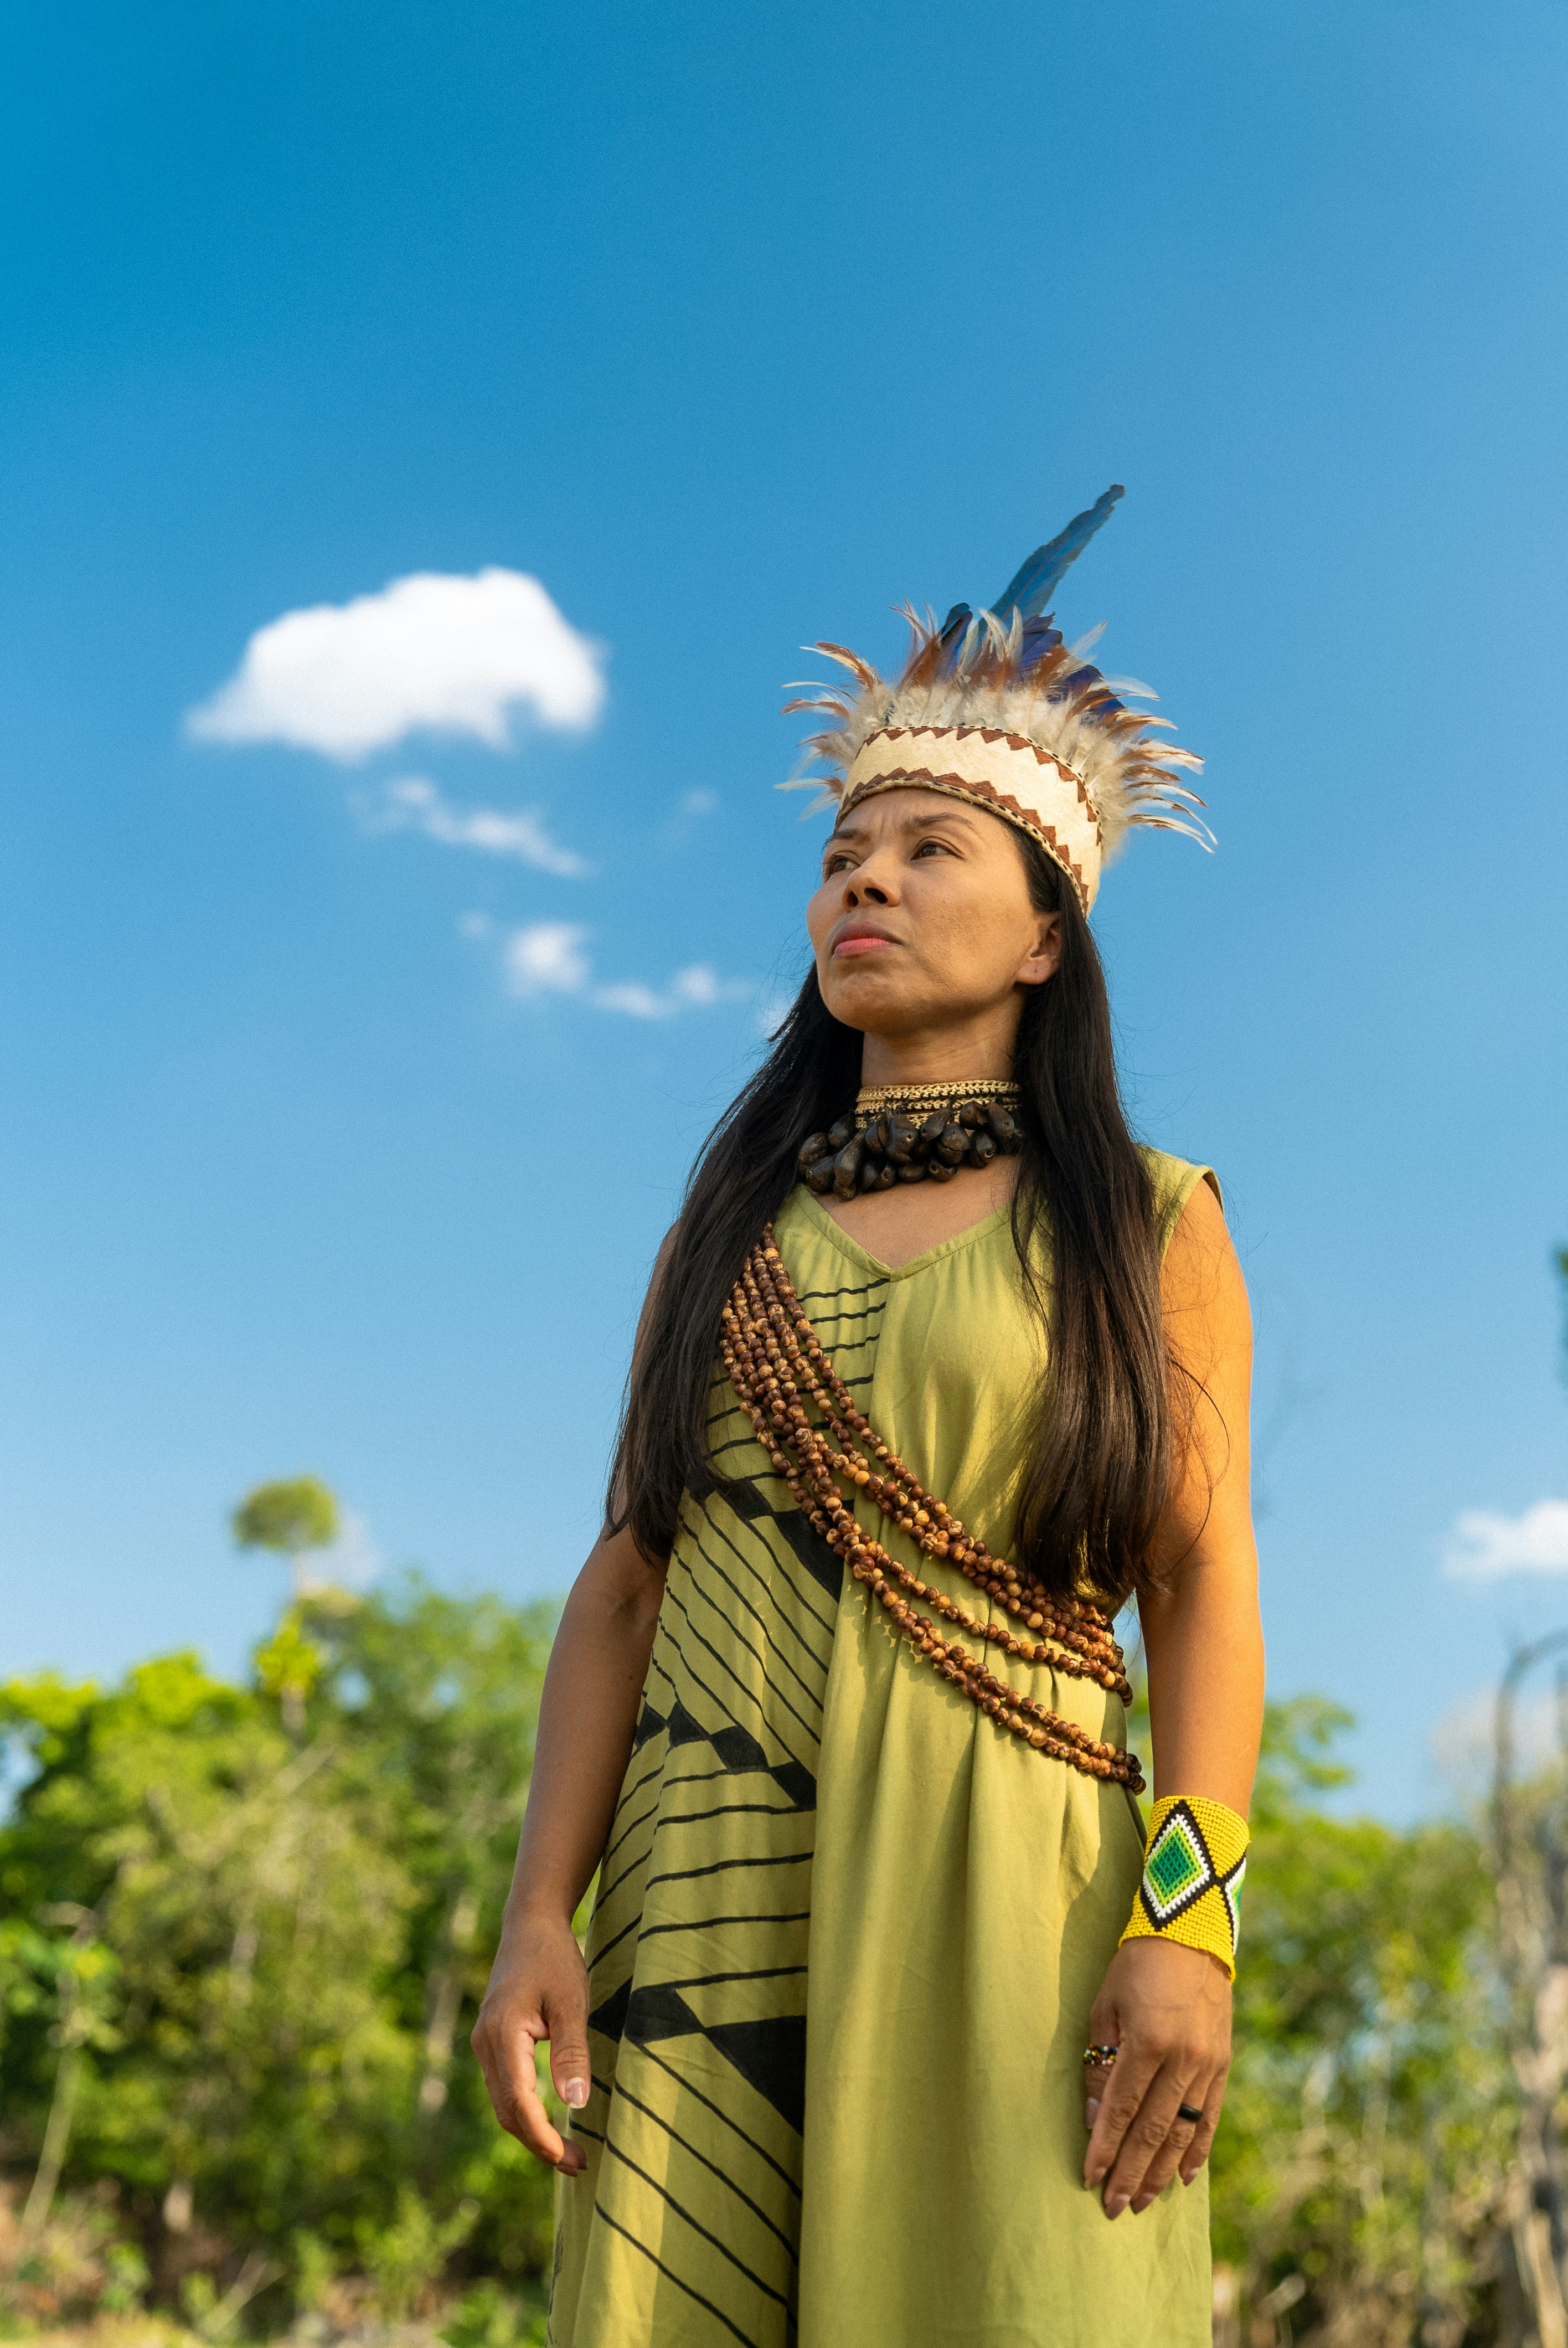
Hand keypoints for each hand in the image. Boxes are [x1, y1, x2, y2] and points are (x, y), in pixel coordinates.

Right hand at [471, 1910, 591, 2175]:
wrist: (530, 1924)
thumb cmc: (554, 1958)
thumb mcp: (572, 2001)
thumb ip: (572, 2052)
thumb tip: (576, 2104)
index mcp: (502, 2035)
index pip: (519, 2104)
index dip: (543, 2138)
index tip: (571, 2160)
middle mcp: (485, 2045)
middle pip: (507, 2112)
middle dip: (539, 2143)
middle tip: (578, 2164)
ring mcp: (484, 2044)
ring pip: (503, 2103)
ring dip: (531, 2131)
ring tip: (568, 2152)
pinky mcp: (492, 2042)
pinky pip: (504, 2087)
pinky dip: (524, 2111)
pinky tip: (548, 2120)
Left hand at [1081, 1938, 1230, 2217]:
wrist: (1190, 1933)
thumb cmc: (1135, 1967)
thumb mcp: (1104, 2007)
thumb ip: (1100, 2064)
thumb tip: (1095, 2119)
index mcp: (1147, 2042)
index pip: (1120, 2110)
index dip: (1104, 2148)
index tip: (1089, 2178)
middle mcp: (1182, 2059)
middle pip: (1152, 2131)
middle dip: (1131, 2173)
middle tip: (1114, 2207)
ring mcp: (1207, 2064)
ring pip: (1182, 2132)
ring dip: (1161, 2172)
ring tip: (1143, 2201)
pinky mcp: (1222, 2064)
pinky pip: (1208, 2117)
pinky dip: (1197, 2150)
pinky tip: (1185, 2178)